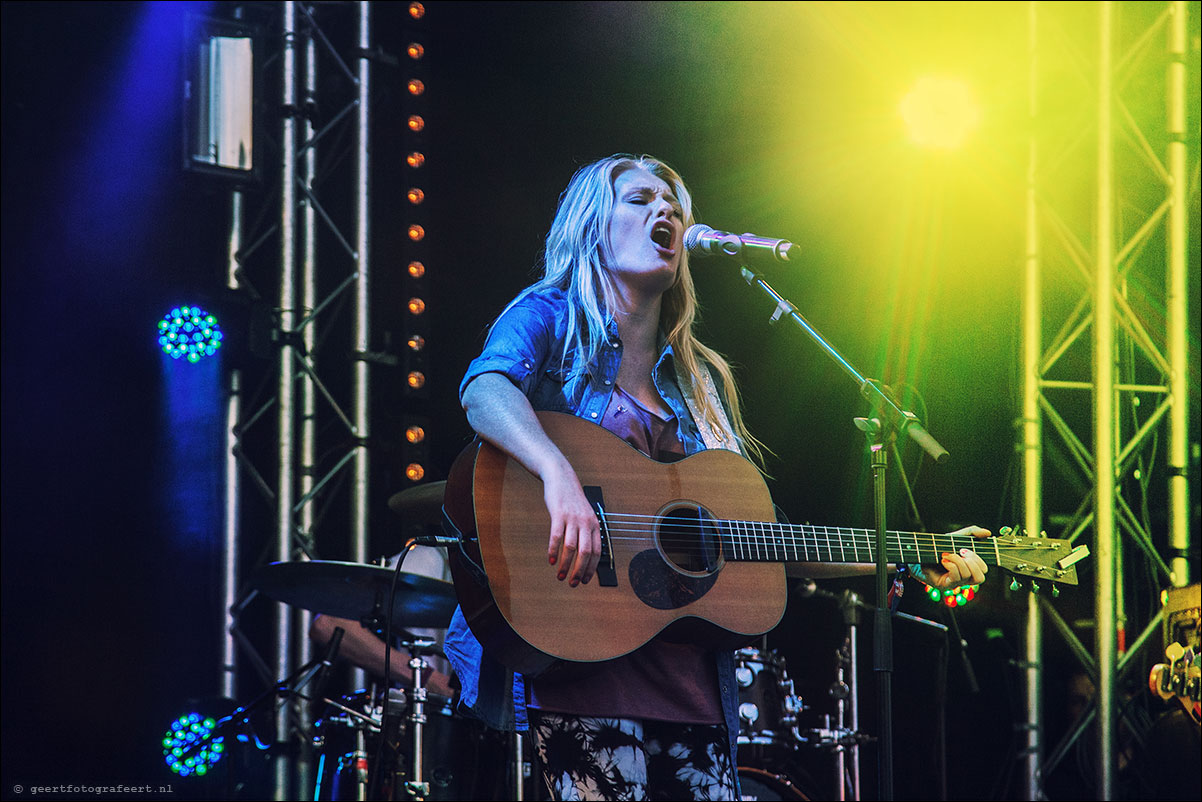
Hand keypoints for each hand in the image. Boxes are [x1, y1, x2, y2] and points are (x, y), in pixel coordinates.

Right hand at [542, 464, 601, 586]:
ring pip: (571, 547)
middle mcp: (586, 522)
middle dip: (579, 571)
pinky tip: (551, 560)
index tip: (585, 580)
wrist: (561, 478)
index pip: (597, 552)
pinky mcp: (559, 514)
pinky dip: (553, 550)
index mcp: (595, 524)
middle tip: (572, 583)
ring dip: (565, 565)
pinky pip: (556, 536)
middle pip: (585, 553)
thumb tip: (585, 555)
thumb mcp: (585, 515)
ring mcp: (572, 518)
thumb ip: (586, 532)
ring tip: (559, 575)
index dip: (591, 569)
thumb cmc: (572, 500)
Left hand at [916, 525, 990, 589]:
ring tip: (947, 555)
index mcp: (969, 569)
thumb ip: (972, 532)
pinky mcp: (945, 585)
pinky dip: (951, 564)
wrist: (918, 553)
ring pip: (968, 576)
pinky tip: (943, 560)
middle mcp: (964, 579)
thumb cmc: (938, 547)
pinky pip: (956, 577)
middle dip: (972, 561)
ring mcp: (955, 583)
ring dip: (958, 561)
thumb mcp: (957, 537)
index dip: (978, 559)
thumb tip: (988, 533)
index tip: (964, 549)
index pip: (984, 569)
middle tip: (960, 552)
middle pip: (981, 577)